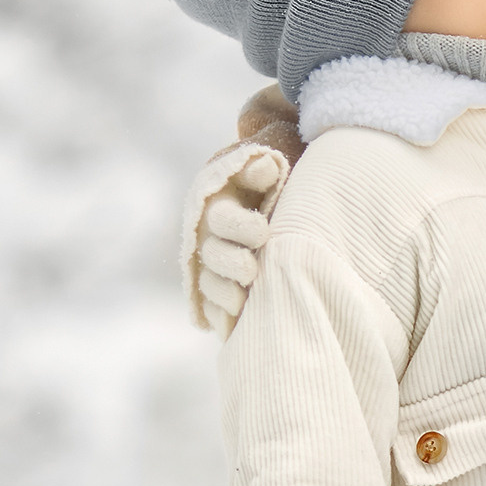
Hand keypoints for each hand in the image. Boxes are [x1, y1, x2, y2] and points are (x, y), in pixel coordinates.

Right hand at [182, 144, 286, 335]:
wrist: (275, 211)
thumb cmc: (274, 189)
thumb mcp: (269, 171)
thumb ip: (262, 168)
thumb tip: (267, 165)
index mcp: (220, 207)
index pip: (222, 218)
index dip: (238, 227)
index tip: (262, 232)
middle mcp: (211, 238)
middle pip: (213, 254)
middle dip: (232, 262)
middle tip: (251, 268)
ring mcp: (212, 268)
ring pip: (211, 284)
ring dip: (225, 291)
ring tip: (244, 297)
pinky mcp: (218, 295)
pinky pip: (212, 310)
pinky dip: (222, 316)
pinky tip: (235, 320)